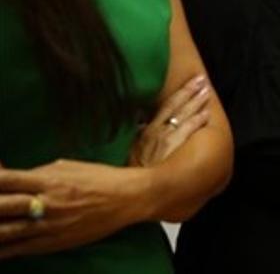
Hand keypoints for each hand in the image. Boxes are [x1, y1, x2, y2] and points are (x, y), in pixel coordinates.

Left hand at [0, 159, 148, 258]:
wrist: (129, 199)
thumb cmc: (99, 178)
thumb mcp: (67, 166)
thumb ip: (35, 172)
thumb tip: (6, 174)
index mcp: (49, 180)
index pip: (5, 180)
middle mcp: (46, 203)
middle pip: (1, 207)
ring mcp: (49, 226)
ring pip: (5, 231)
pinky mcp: (54, 243)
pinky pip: (18, 249)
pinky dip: (2, 250)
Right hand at [129, 75, 211, 166]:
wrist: (133, 187)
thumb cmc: (134, 172)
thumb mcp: (134, 151)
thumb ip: (140, 137)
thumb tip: (142, 126)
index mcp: (148, 130)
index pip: (166, 106)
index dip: (181, 93)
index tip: (192, 82)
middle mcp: (157, 131)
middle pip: (176, 106)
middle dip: (190, 92)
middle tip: (202, 80)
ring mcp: (165, 138)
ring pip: (183, 116)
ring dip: (196, 103)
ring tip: (206, 92)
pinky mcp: (171, 148)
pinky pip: (186, 131)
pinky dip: (196, 121)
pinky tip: (206, 114)